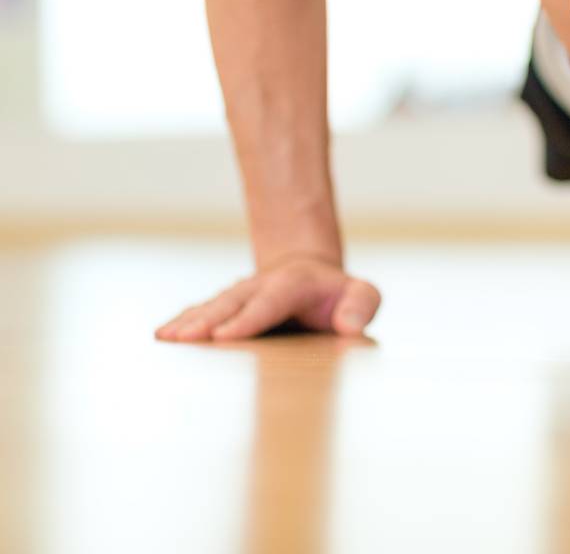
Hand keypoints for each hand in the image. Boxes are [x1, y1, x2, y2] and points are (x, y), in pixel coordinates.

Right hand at [154, 254, 380, 341]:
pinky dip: (182, 322)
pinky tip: (162, 336)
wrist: (310, 276)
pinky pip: (201, 312)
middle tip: (183, 338)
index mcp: (293, 284)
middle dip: (207, 320)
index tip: (223, 336)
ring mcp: (239, 295)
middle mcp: (259, 286)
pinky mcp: (225, 307)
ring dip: (187, 321)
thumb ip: (362, 306)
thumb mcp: (362, 294)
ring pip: (210, 307)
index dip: (247, 319)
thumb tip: (350, 328)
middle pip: (231, 303)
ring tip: (164, 337)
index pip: (269, 302)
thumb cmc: (339, 294)